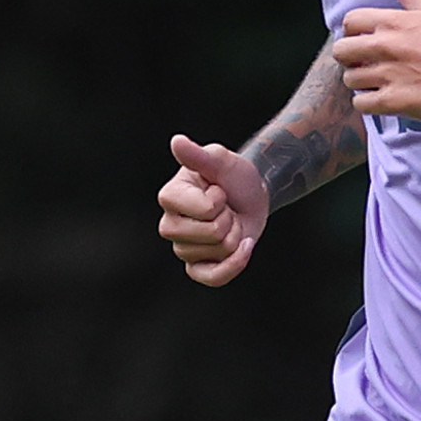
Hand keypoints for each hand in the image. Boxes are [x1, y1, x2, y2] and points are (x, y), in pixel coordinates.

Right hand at [158, 136, 268, 285]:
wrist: (250, 194)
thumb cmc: (232, 175)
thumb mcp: (220, 159)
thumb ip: (198, 155)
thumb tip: (177, 142)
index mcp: (170, 197)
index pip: (205, 210)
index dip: (220, 199)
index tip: (218, 189)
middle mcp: (170, 225)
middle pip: (213, 234)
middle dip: (230, 219)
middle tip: (225, 208)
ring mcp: (182, 249)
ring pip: (220, 251)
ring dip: (235, 235)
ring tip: (228, 220)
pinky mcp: (197, 268)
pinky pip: (213, 278)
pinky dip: (234, 264)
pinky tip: (244, 247)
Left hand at [337, 0, 420, 123]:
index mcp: (394, 22)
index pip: (350, 21)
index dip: (352, 32)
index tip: (364, 40)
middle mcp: (386, 45)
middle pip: (341, 51)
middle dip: (350, 58)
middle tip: (365, 64)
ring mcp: (388, 74)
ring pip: (349, 79)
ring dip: (359, 82)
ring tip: (375, 83)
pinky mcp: (393, 101)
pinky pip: (360, 103)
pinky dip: (367, 103)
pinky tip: (380, 99)